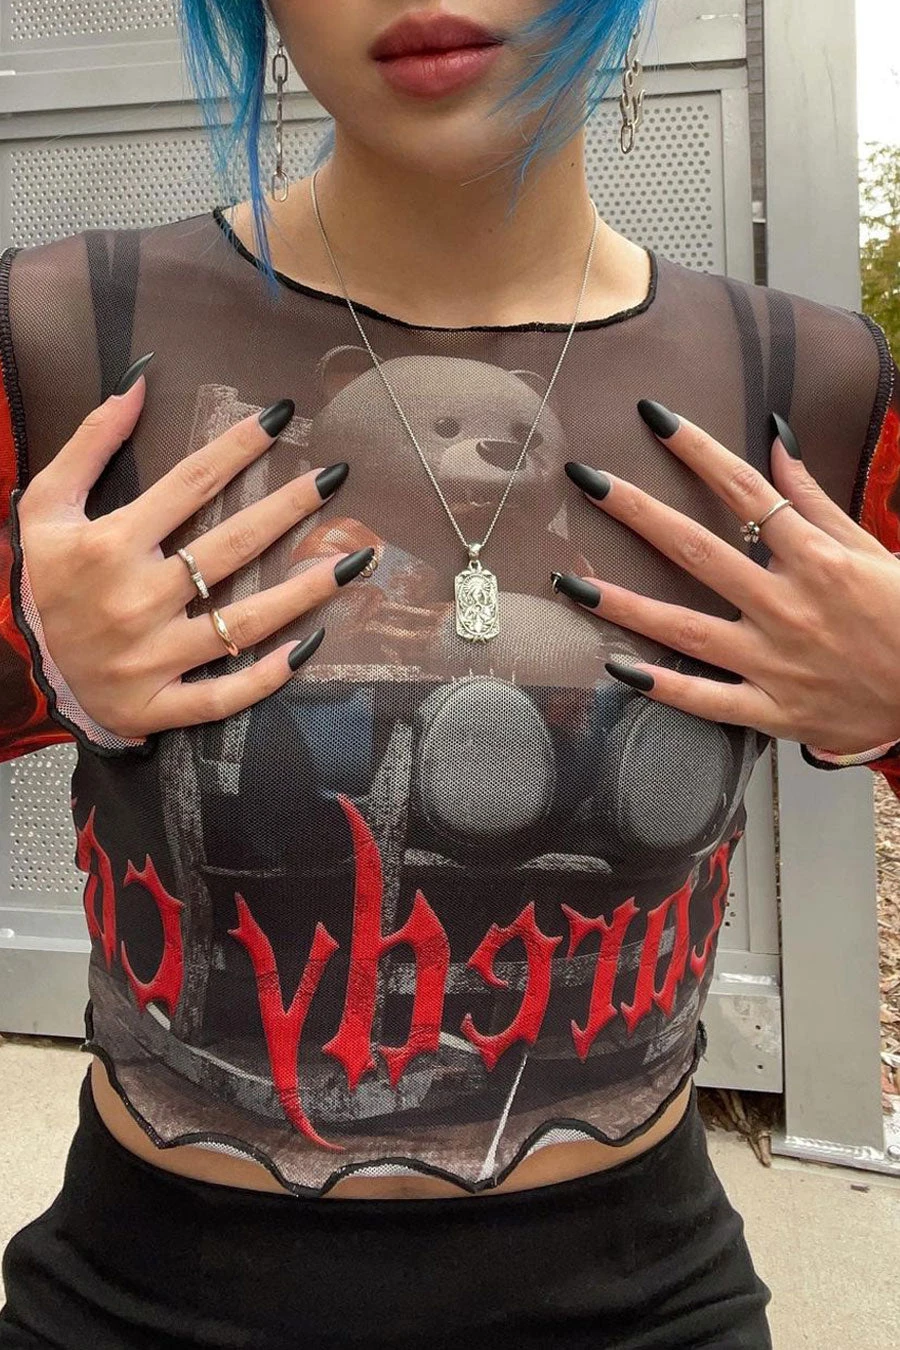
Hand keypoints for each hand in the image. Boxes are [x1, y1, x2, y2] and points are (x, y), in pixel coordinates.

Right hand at [14, 361, 374, 738]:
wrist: (17, 666)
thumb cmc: (42, 579)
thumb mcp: (46, 505)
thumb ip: (89, 443)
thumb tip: (139, 382)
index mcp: (109, 545)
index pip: (190, 484)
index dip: (239, 447)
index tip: (282, 417)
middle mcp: (134, 600)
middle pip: (230, 547)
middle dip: (288, 508)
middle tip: (335, 479)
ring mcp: (150, 658)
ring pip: (241, 623)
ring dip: (302, 593)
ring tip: (352, 561)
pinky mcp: (158, 704)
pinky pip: (223, 696)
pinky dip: (267, 676)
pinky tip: (311, 646)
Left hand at [553, 400, 899, 755]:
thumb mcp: (871, 547)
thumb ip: (815, 499)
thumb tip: (774, 440)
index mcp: (818, 558)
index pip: (745, 490)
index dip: (696, 450)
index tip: (652, 417)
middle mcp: (788, 606)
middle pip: (698, 551)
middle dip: (637, 511)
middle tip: (586, 479)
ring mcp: (776, 661)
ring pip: (686, 629)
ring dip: (624, 604)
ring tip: (569, 581)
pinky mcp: (774, 709)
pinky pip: (708, 700)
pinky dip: (662, 688)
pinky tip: (614, 668)